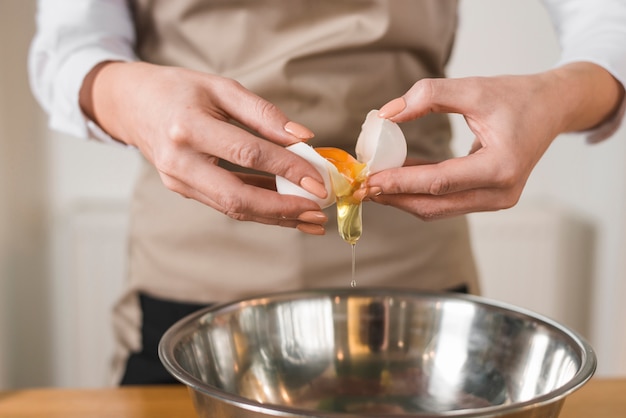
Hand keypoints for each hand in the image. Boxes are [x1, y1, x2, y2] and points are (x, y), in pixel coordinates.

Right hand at [79, 61, 328, 233]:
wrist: (132, 104)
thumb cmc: (178, 90)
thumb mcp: (221, 88)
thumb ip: (264, 113)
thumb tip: (303, 138)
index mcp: (188, 127)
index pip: (247, 153)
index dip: (286, 168)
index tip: (317, 179)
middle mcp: (180, 161)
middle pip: (237, 197)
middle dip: (282, 210)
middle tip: (317, 213)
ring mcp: (179, 181)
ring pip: (233, 208)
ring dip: (274, 217)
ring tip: (309, 220)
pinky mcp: (184, 190)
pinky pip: (226, 204)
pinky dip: (259, 209)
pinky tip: (286, 211)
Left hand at [360, 62, 623, 219]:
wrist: (552, 108)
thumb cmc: (517, 97)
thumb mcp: (472, 87)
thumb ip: (427, 96)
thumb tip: (385, 115)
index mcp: (502, 167)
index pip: (439, 182)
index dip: (400, 182)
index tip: (369, 179)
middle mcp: (502, 192)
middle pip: (435, 205)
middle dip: (395, 197)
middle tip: (363, 188)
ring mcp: (498, 200)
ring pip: (439, 209)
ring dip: (404, 198)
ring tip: (374, 183)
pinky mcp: (491, 199)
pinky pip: (447, 201)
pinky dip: (420, 192)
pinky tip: (397, 179)